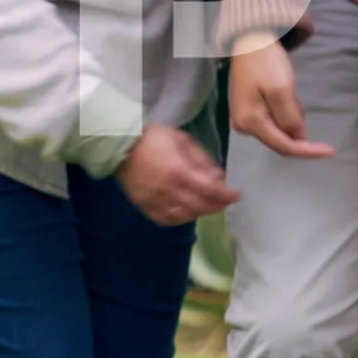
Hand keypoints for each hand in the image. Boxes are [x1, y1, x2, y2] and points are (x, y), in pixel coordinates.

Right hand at [119, 123, 238, 225]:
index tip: (237, 195)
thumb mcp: (182, 140)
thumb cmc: (153, 137)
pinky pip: (166, 220)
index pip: (210, 190)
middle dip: (217, 206)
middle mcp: (168, 190)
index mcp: (179, 171)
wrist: (120, 144)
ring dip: (200, 213)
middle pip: (199, 206)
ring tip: (208, 206)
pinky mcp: (144, 206)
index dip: (226, 195)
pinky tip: (187, 213)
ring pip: (184, 216)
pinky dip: (180, 219)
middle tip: (226, 202)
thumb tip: (219, 177)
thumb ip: (202, 159)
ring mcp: (155, 200)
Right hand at [226, 40, 331, 158]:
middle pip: (281, 139)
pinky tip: (286, 92)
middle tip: (298, 99)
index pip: (284, 146)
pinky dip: (287, 111)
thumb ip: (290, 118)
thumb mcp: (281, 90)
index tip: (331, 151)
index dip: (308, 151)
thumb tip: (299, 140)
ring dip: (292, 116)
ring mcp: (246, 118)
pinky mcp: (251, 110)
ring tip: (289, 90)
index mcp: (249, 122)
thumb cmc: (265, 62)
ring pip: (280, 129)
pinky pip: (276, 119)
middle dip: (297, 126)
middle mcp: (244, 126)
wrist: (250, 39)